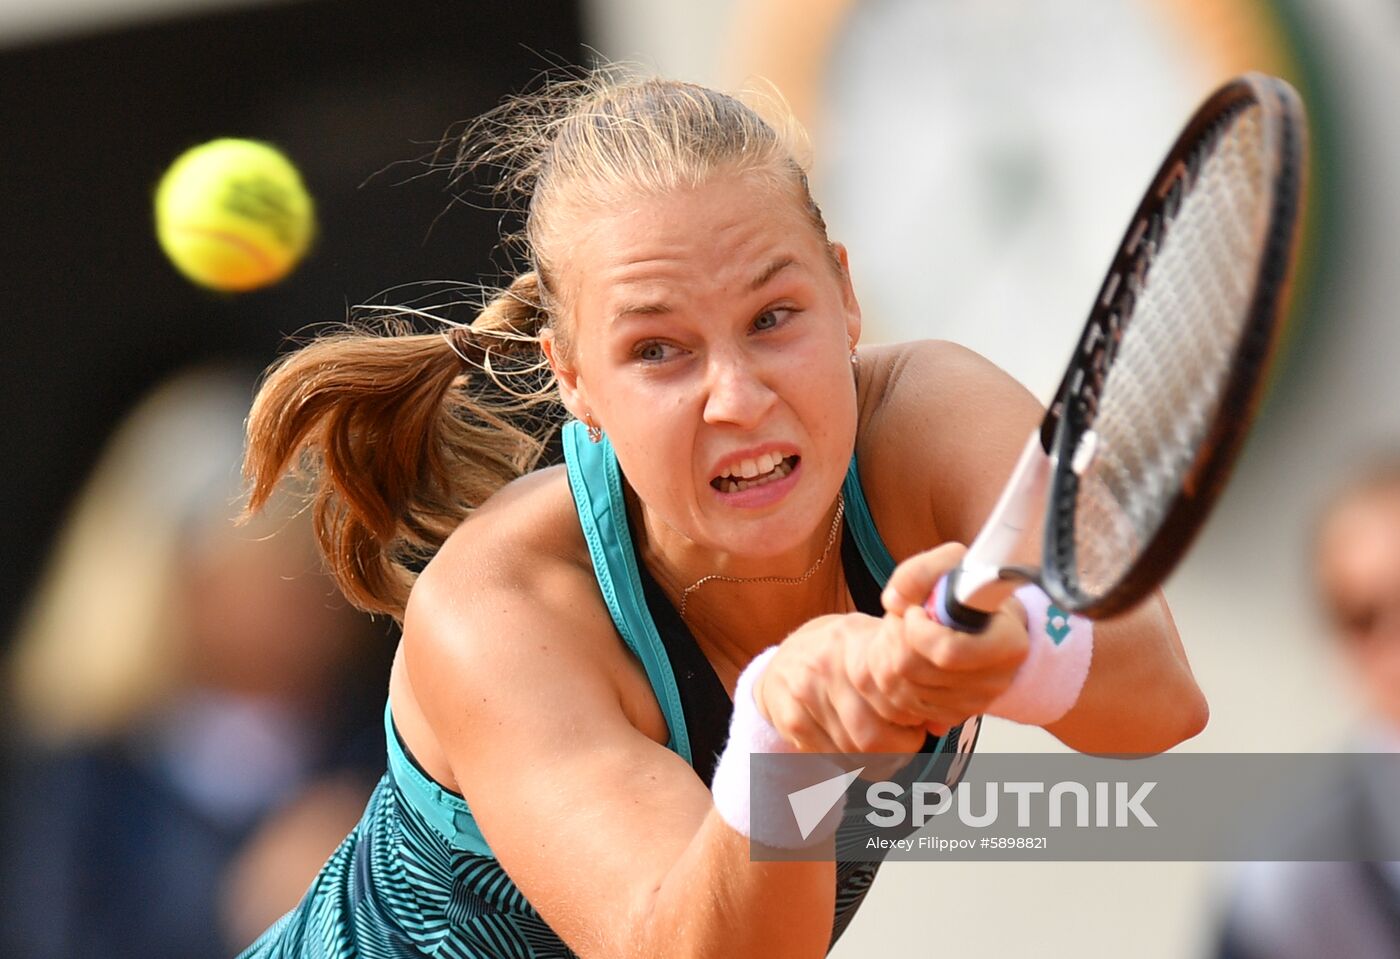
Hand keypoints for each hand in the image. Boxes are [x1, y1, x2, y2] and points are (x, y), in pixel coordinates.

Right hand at [754, 613, 926, 761]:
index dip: (913, 721)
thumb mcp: (874, 642)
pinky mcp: (790, 719)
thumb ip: (908, 671)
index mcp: (854, 639)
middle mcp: (825, 664)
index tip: (918, 721)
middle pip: (874, 735)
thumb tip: (942, 720)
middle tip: (906, 739)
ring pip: (853, 751)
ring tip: (884, 744)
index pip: (894, 697)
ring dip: (877, 758)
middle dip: (899, 747)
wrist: (784, 660)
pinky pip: (831, 757)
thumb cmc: (843, 654)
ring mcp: (804, 693)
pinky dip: (850, 762)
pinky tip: (856, 747)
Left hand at [860, 543, 1030, 734]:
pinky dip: (893, 677)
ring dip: (888, 654)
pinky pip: (903, 704)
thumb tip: (894, 601)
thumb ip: (920, 572)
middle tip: (903, 618)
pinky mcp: (951, 715)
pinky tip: (905, 654)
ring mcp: (973, 703)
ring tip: (902, 633)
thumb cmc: (970, 591)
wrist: (983, 622)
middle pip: (915, 670)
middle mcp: (996, 681)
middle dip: (895, 638)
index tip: (915, 610)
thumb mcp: (953, 564)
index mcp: (1009, 644)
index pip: (947, 652)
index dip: (918, 630)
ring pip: (902, 688)